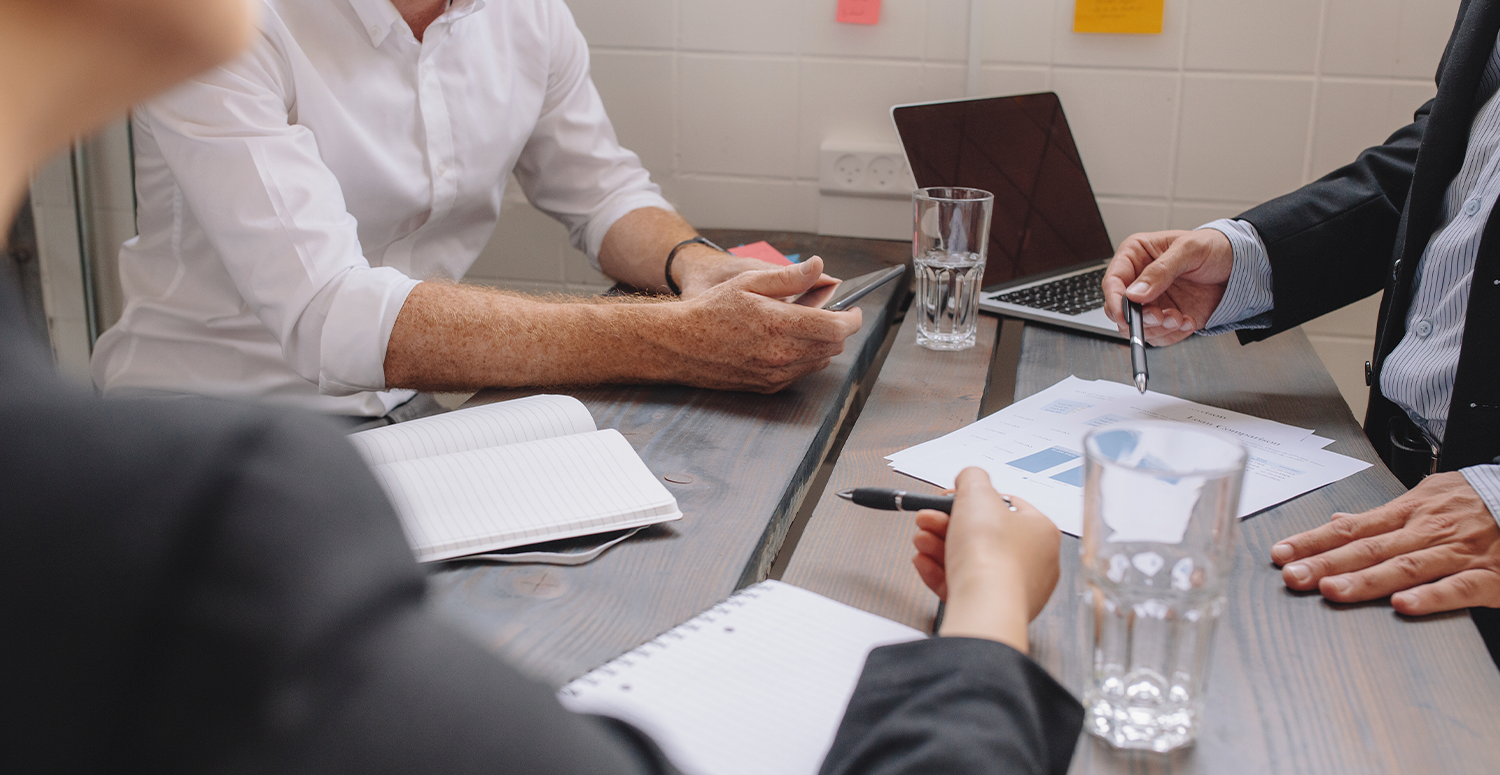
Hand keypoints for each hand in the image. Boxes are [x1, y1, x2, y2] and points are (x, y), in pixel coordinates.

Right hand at [658, 256, 861, 392]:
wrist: (680, 345)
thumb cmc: (710, 310)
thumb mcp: (748, 282)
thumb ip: (788, 277)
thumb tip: (819, 267)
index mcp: (778, 324)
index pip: (836, 328)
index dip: (852, 318)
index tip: (852, 309)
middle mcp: (780, 354)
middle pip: (834, 346)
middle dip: (838, 329)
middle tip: (829, 312)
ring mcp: (775, 374)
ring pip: (820, 361)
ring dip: (822, 344)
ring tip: (805, 325)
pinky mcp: (768, 386)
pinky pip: (801, 373)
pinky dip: (805, 357)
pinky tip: (788, 342)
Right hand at [910, 467, 1060, 652]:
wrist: (984, 604)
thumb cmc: (992, 555)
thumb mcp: (977, 493)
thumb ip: (972, 477)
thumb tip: (969, 478)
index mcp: (1041, 531)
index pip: (1007, 506)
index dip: (973, 498)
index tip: (951, 498)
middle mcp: (1033, 561)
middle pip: (982, 533)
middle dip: (946, 523)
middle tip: (928, 518)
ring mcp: (1014, 587)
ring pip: (970, 559)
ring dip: (938, 545)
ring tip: (921, 539)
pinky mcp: (992, 607)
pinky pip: (963, 584)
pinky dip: (940, 571)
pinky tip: (923, 561)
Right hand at [1101, 229, 1233, 345]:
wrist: (1240, 266)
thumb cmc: (1215, 247)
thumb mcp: (1189, 250)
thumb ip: (1161, 270)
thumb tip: (1135, 293)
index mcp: (1136, 256)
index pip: (1113, 281)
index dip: (1114, 300)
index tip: (1125, 314)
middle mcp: (1140, 281)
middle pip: (1120, 309)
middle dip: (1140, 318)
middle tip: (1160, 317)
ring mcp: (1153, 301)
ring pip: (1138, 327)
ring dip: (1159, 329)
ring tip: (1180, 319)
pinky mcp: (1167, 318)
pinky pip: (1159, 336)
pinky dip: (1173, 335)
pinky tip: (1188, 321)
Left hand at [1271, 472, 1499, 613]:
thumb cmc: (1478, 500)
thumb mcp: (1428, 496)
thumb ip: (1383, 515)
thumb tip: (1339, 521)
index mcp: (1409, 512)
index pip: (1351, 528)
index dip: (1314, 541)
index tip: (1281, 554)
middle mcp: (1426, 532)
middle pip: (1368, 548)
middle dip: (1326, 563)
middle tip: (1291, 577)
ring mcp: (1457, 554)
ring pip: (1405, 567)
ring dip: (1365, 580)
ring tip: (1330, 591)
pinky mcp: (1489, 577)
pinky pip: (1457, 588)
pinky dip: (1430, 597)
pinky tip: (1402, 606)